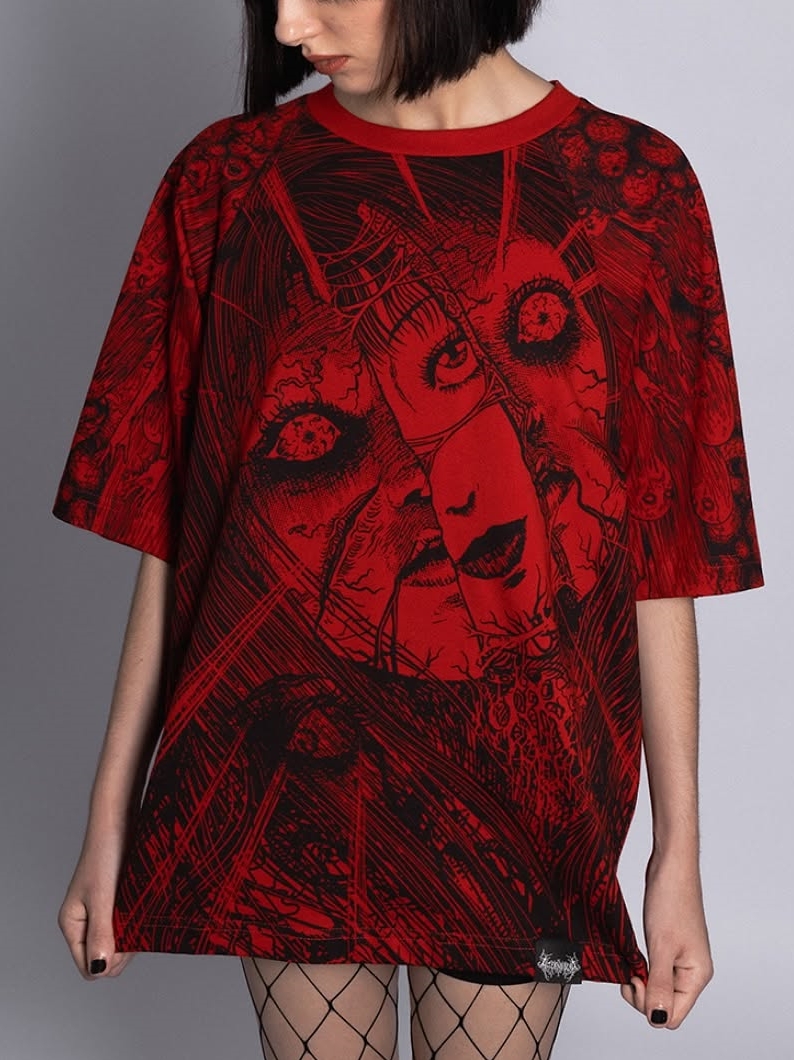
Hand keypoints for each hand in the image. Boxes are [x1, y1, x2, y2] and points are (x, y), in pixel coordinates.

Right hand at [57, 830, 135, 979]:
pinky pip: (126, 924)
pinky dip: (136, 923)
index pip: (88, 966)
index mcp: (73, 924)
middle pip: (104, 957)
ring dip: (131, 936)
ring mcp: (101, 911)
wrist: (120, 819)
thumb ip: (101, 933)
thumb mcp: (102, 897)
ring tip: (143, 916)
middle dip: (122, 951)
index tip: (128, 943)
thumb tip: (99, 969)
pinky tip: (147, 912)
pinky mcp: (117, 900)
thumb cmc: (106, 854)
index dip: (109, 963)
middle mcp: (85, 921)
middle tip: (138, 926)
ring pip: (118, 941)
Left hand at [620, 851, 713, 1028]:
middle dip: (643, 995)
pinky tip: (633, 956)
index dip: (650, 1006)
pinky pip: (655, 971)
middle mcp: (691, 971)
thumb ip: (659, 985)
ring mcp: (680, 959)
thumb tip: (658, 1018)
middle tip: (630, 972)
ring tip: (631, 962)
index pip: (674, 1015)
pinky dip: (642, 968)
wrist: (671, 866)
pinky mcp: (669, 947)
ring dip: (641, 981)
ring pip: (658, 988)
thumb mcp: (661, 946)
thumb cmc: (671, 899)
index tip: (636, 979)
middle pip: (665, 1005)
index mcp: (697, 976)